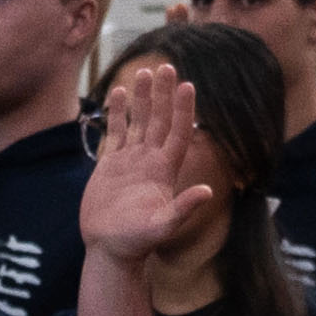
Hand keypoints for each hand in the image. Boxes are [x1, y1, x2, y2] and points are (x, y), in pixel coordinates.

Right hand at [79, 62, 219, 263]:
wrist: (109, 250)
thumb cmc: (136, 242)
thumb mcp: (162, 226)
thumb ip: (182, 209)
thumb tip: (207, 192)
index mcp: (164, 171)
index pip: (178, 133)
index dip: (183, 110)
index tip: (187, 85)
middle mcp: (150, 161)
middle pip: (160, 120)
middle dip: (163, 94)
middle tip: (165, 66)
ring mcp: (130, 161)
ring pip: (138, 121)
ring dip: (142, 98)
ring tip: (143, 71)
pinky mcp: (111, 165)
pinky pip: (116, 132)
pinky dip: (117, 112)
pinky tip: (118, 93)